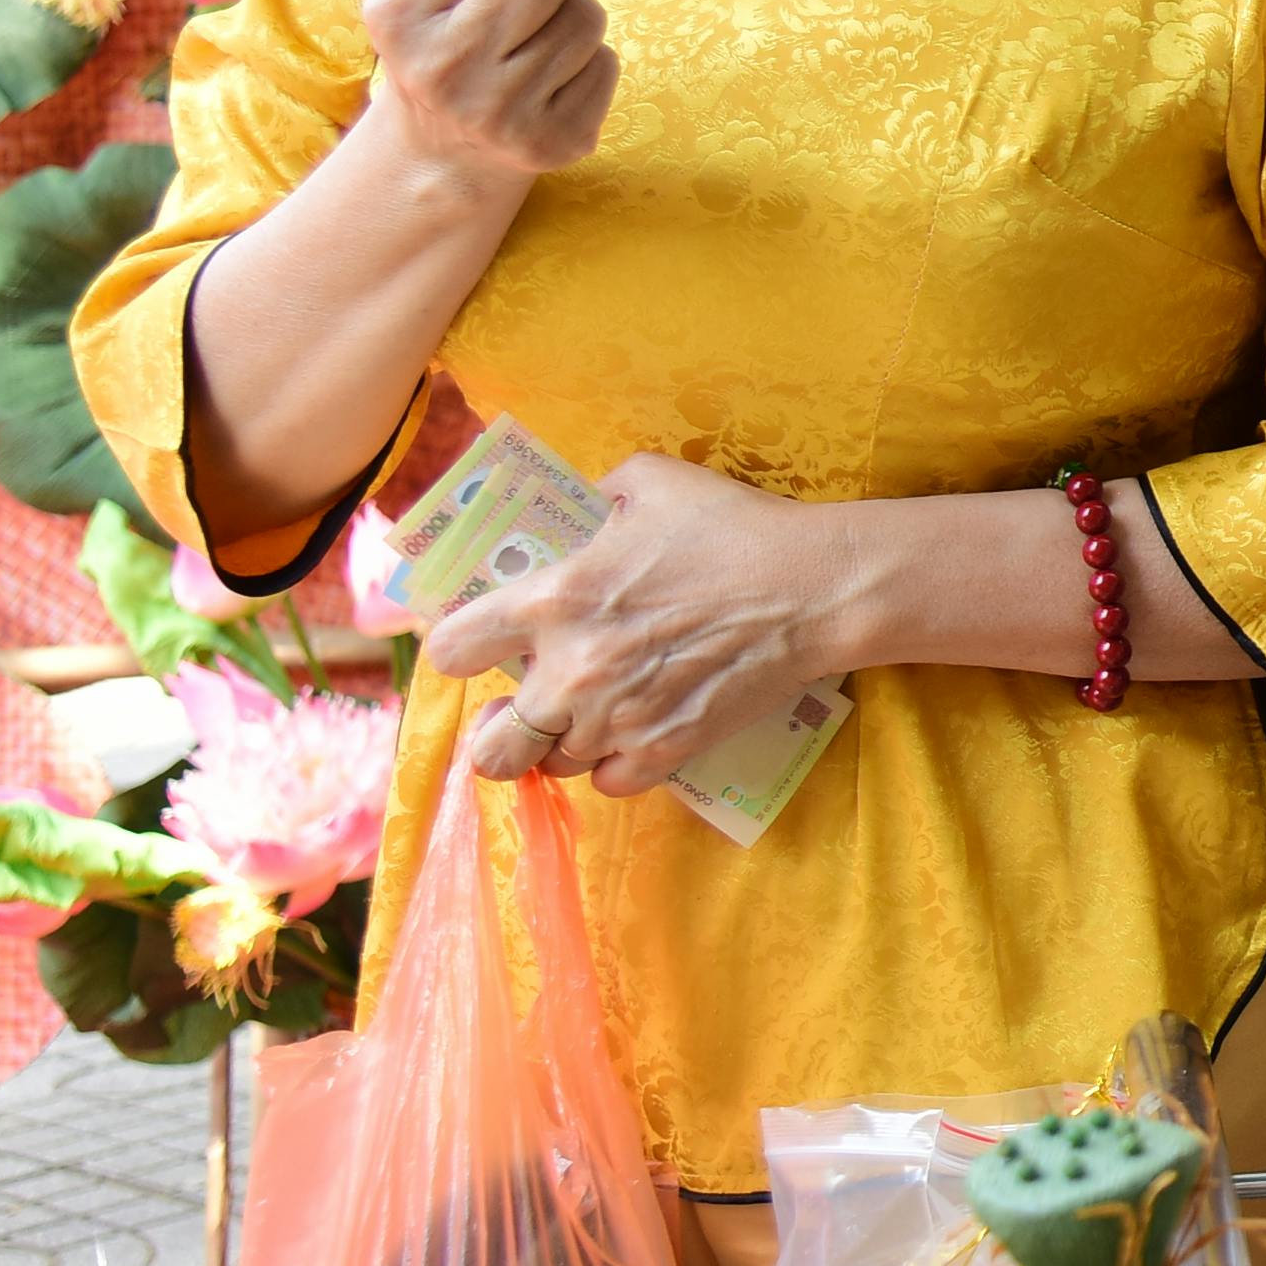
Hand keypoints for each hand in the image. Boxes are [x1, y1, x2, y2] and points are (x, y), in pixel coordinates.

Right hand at [364, 0, 622, 188]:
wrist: (444, 148)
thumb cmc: (453, 29)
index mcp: (397, 8)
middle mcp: (437, 64)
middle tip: (510, 12)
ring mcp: (493, 112)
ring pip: (587, 17)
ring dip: (570, 22)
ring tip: (525, 52)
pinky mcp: (549, 145)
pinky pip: (608, 64)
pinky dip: (589, 67)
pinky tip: (545, 88)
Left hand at [423, 453, 829, 791]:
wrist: (814, 589)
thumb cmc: (734, 528)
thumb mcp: (654, 481)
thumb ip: (599, 493)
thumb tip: (583, 505)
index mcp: (553, 600)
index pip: (451, 649)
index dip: (458, 648)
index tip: (479, 644)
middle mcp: (571, 672)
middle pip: (491, 746)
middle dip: (498, 731)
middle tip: (524, 707)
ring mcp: (617, 721)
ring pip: (553, 765)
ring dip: (562, 743)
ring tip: (589, 715)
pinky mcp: (665, 750)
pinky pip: (609, 784)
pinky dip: (613, 765)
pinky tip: (629, 734)